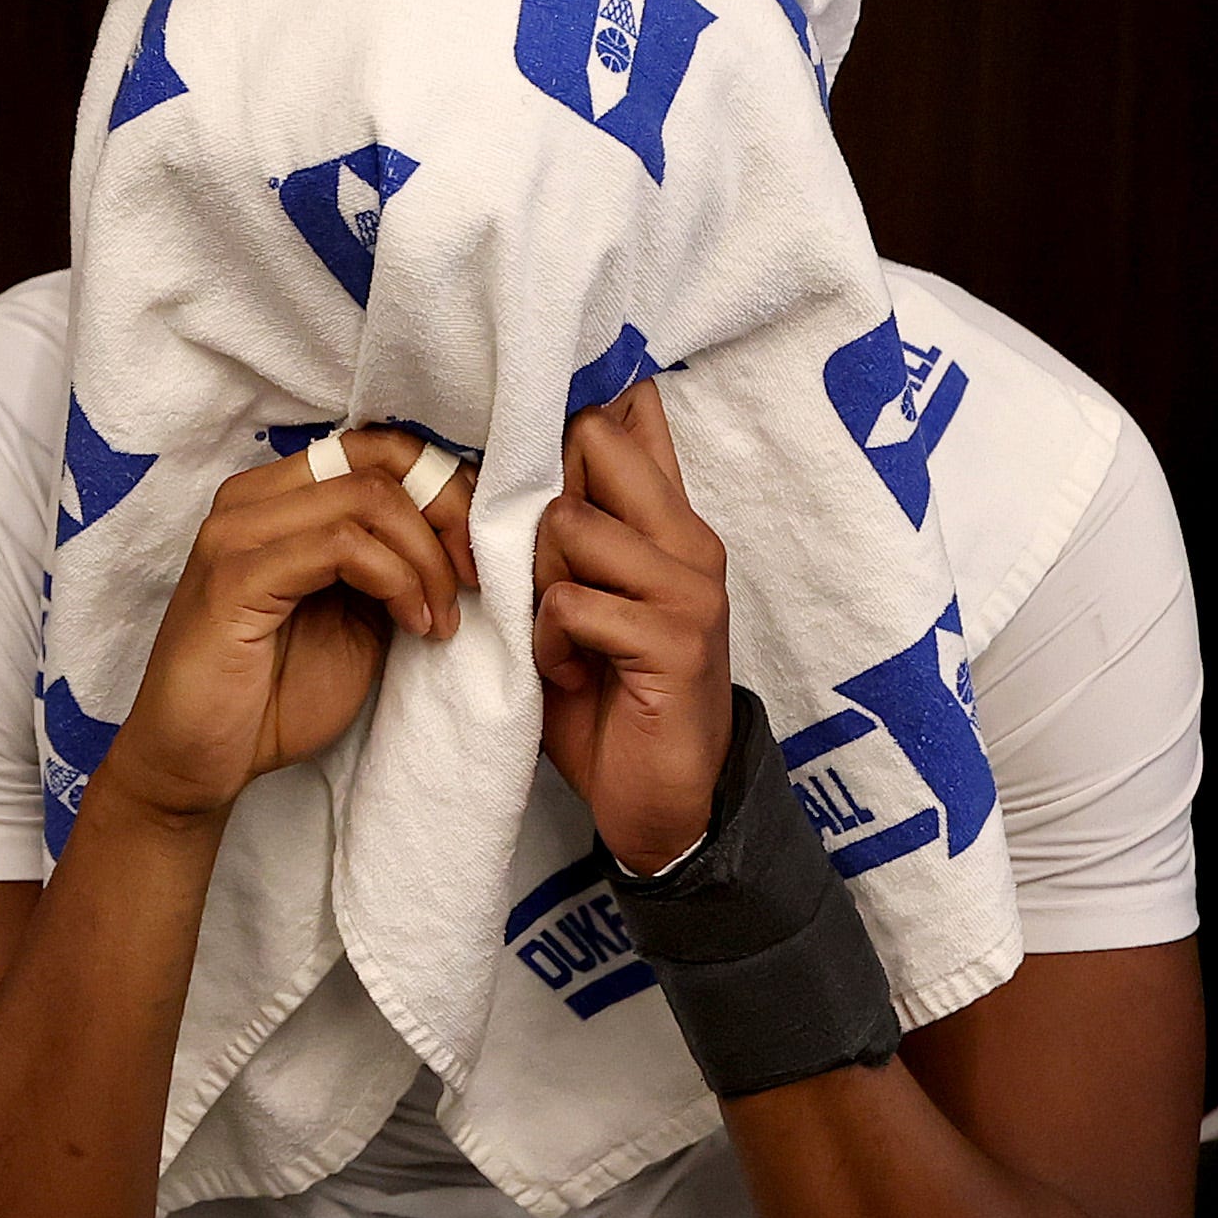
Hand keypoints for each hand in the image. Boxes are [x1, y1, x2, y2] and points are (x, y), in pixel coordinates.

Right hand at [89, 430, 482, 829]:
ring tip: (438, 618)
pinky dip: (396, 581)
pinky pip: (341, 546)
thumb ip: (388, 566)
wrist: (199, 763)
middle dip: (448, 514)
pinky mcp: (235, 577)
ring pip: (367, 498)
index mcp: (276, 500)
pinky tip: (411, 626)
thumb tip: (460, 536)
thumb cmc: (271, 696)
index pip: (375, 447)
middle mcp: (250, 500)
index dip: (442, 484)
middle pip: (378, 461)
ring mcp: (237, 534)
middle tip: (474, 578)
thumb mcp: (355, 618)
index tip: (476, 549)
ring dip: (425, 559)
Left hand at [532, 379, 730, 871]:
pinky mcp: (676, 640)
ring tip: (558, 638)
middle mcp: (690, 541)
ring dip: (539, 586)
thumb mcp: (590, 599)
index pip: (632, 419)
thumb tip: (526, 457)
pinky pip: (572, 603)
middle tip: (543, 575)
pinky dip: (549, 644)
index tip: (537, 447)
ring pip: (569, 525)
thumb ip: (575, 534)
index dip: (575, 422)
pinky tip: (566, 675)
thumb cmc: (612, 697)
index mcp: (670, 524)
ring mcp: (691, 589)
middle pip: (594, 445)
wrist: (664, 797)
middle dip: (539, 503)